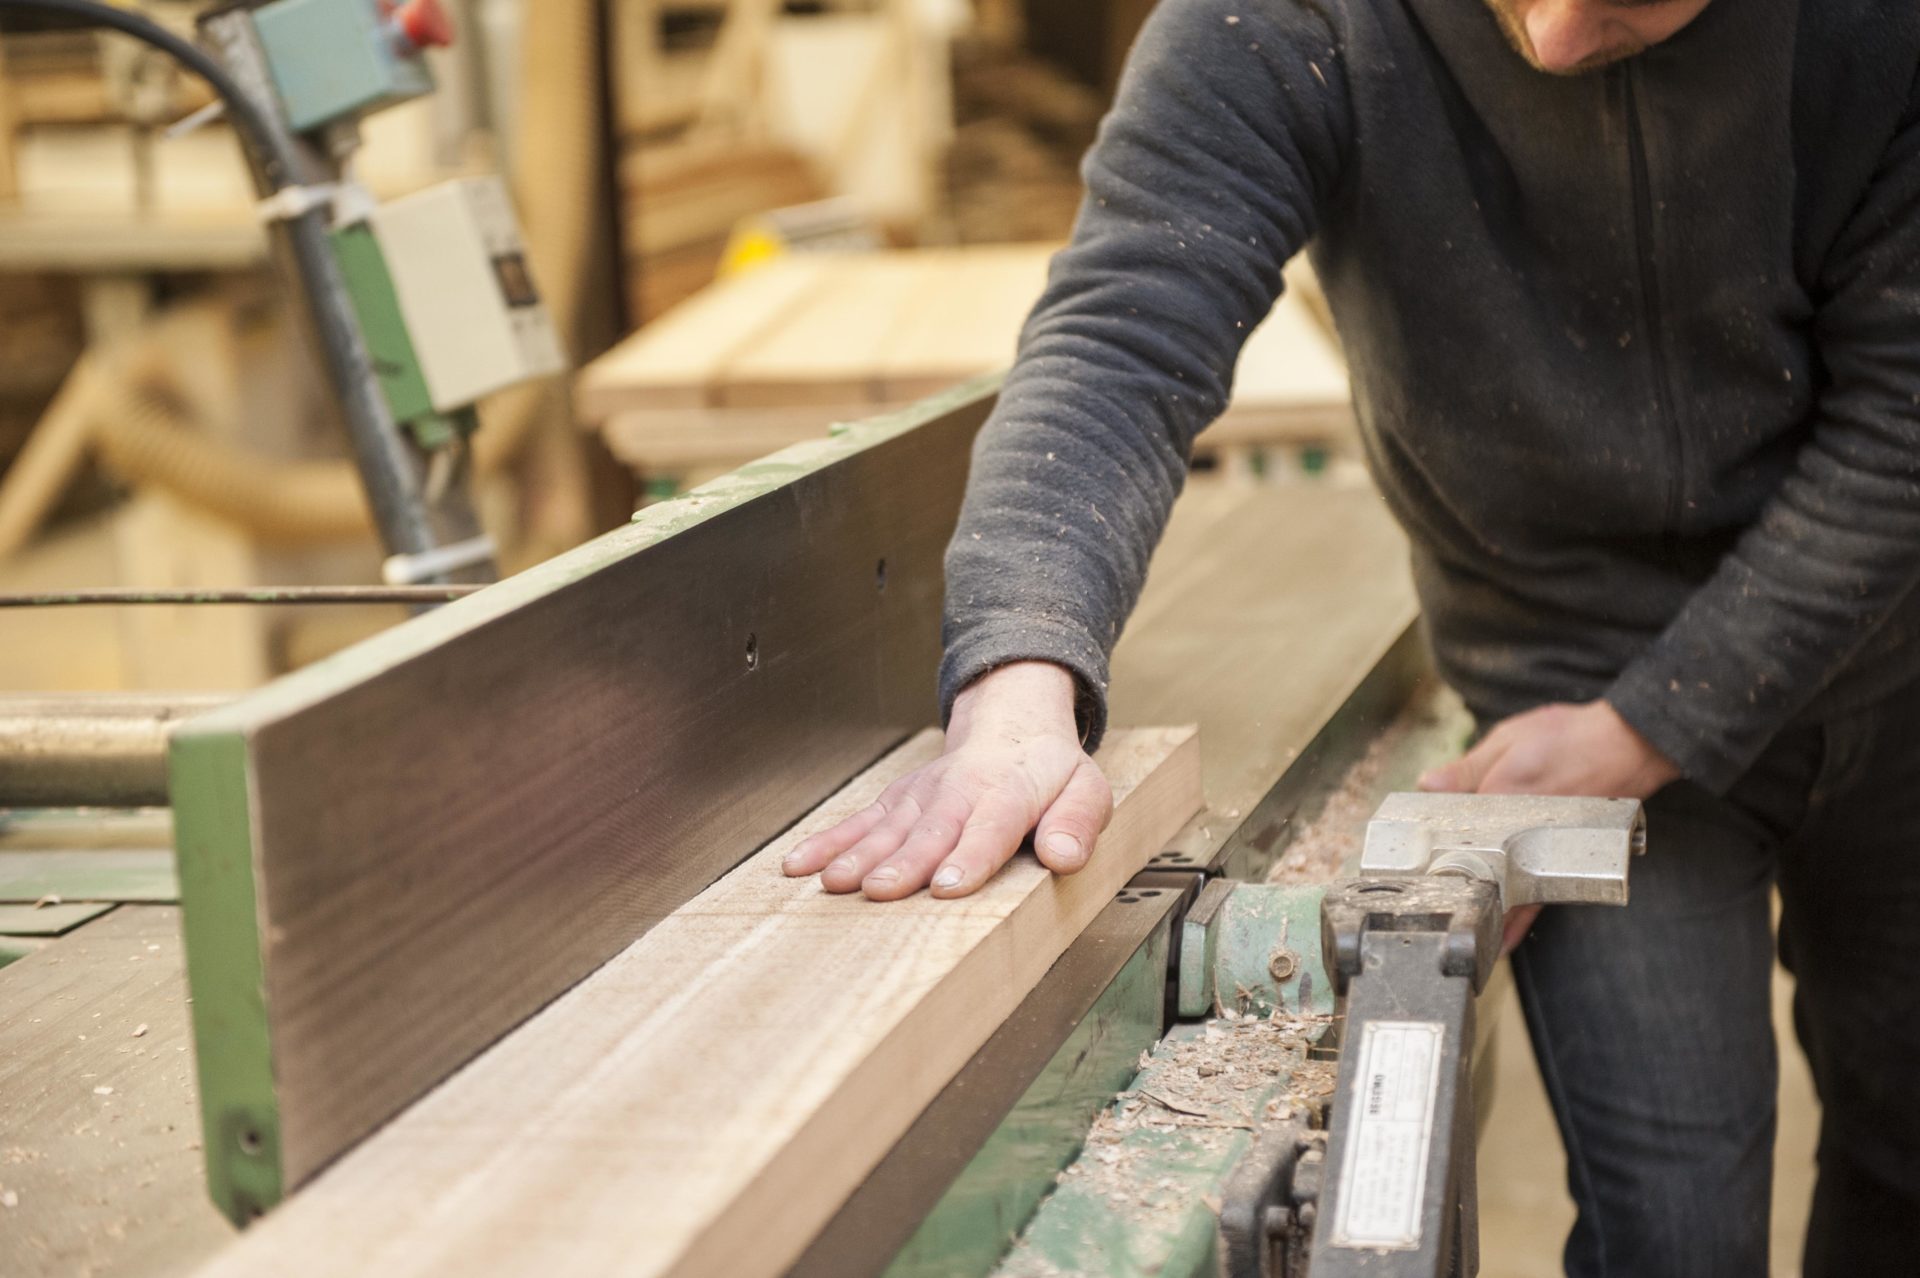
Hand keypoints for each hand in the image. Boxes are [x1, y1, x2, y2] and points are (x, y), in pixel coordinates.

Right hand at [781, 662, 1113, 899]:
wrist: (1011, 724)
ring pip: (888, 826)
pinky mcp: (897, 801)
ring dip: (859, 854)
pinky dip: (827, 842)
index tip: (948, 887)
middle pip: (931, 829)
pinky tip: (799, 865)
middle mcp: (960, 791)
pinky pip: (859, 821)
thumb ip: (1078, 824)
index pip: (991, 827)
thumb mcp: (1088, 791)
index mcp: (1011, 791)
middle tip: (881, 890)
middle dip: (904, 861)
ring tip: (834, 882)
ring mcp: (922, 795)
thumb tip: (1063, 856)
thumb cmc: (1050, 771)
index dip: (970, 856)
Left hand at [1416, 699, 1677, 952]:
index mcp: (1500, 800)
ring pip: (1510, 897)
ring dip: (1489, 917)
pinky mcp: (1566, 859)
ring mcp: (1547, 851)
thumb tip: (1427, 785)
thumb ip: (1467, 768)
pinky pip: (1537, 898)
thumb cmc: (1571, 738)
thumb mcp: (1509, 739)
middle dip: (1458, 896)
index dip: (1430, 852)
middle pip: (1481, 877)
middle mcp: (1522, 835)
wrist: (1629, 745)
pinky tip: (1505, 939)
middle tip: (1433, 919)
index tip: (1411, 869)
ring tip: (1465, 942)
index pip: (1451, 834)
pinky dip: (1518, 919)